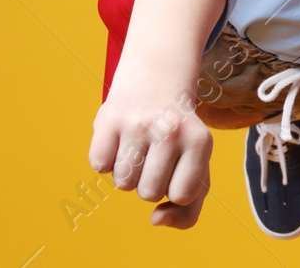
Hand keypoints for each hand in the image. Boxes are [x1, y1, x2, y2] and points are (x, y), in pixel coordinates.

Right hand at [88, 0, 227, 226]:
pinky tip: (121, 138)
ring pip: (123, 183)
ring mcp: (138, 123)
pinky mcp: (109, 118)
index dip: (175, 188)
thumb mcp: (197, 167)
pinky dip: (107, 159)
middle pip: (148, 193)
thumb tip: (156, 221)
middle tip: (156, 153)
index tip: (178, 166)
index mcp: (200, 140)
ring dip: (128, 172)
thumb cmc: (179, 136)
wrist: (157, 78)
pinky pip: (99, 166)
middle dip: (149, 181)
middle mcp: (170, 130)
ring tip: (139, 145)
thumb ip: (188, 211)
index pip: (182, 195)